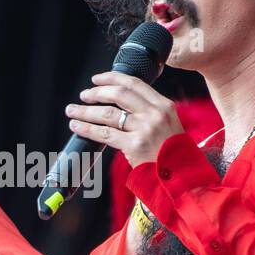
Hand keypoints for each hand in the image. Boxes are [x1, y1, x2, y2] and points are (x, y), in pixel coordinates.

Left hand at [66, 71, 182, 166]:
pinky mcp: (135, 145)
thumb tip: (120, 105)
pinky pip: (104, 134)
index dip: (112, 78)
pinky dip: (87, 129)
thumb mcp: (168, 125)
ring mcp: (145, 129)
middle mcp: (155, 113)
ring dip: (86, 111)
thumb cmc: (172, 153)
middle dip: (97, 92)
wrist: (182, 176)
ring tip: (72, 111)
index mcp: (164, 105)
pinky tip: (77, 127)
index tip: (97, 79)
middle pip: (119, 94)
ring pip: (108, 113)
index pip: (134, 83)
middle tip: (84, 95)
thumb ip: (149, 113)